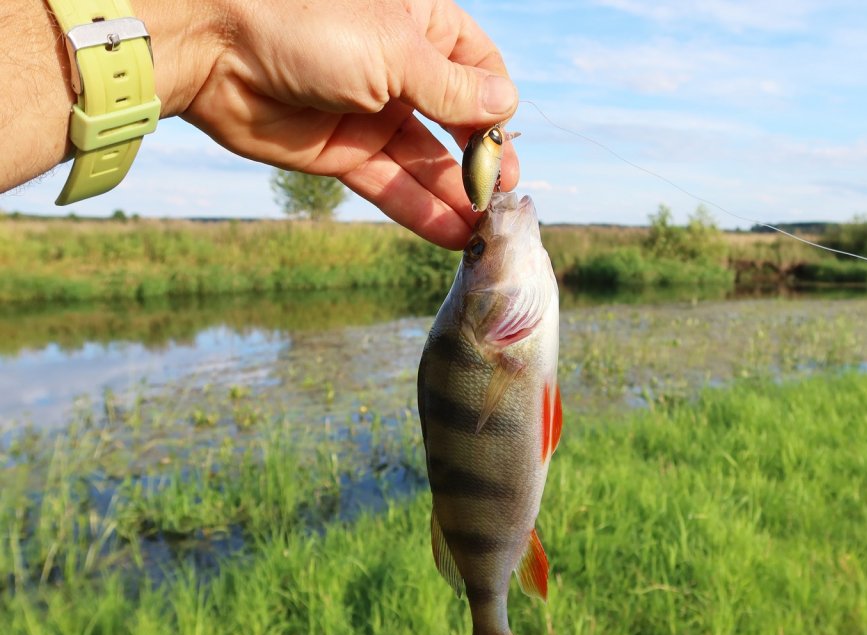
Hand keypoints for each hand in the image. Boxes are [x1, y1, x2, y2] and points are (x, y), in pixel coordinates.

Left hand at [181, 0, 519, 248]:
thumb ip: (452, 88)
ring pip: (426, 162)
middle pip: (457, 123)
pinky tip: (453, 233)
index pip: (478, 69)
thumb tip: (505, 107)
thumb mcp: (395, 52)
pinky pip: (392, 186)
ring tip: (485, 231)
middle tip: (501, 198)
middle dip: (480, 161)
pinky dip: (421, 210)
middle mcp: (401, 72)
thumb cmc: (306, 23)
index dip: (495, 106)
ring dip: (456, 195)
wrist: (215, 49)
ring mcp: (373, 115)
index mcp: (420, 28)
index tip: (501, 140)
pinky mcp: (344, 154)